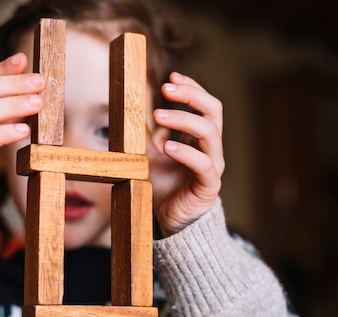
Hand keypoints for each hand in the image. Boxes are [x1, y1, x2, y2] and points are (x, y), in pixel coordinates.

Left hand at [149, 72, 223, 236]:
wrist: (169, 220)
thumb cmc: (162, 185)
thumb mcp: (148, 153)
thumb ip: (142, 133)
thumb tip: (124, 106)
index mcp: (200, 137)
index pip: (206, 104)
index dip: (192, 87)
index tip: (172, 76)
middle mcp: (210, 147)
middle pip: (213, 110)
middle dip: (190, 94)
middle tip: (166, 88)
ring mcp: (213, 165)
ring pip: (209, 133)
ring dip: (183, 119)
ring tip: (157, 115)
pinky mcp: (209, 185)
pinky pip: (204, 164)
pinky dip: (186, 152)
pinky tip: (167, 146)